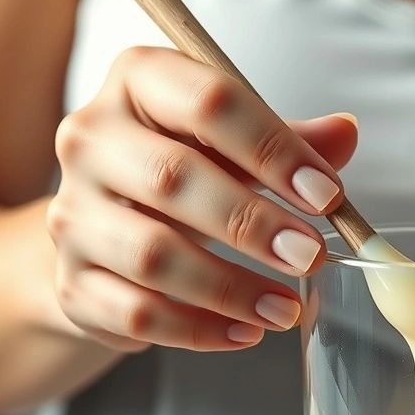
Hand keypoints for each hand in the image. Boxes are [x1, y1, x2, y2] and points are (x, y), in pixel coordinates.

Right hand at [48, 46, 357, 351]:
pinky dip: (199, 329)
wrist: (101, 233)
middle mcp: (90, 141)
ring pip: (152, 255)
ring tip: (287, 308)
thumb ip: (284, 139)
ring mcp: (72, 215)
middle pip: (172, 178)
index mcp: (136, 83)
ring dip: (231, 288)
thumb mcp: (230, 144)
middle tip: (310, 256)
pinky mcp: (71, 283)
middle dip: (253, 223)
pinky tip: (245, 332)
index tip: (326, 194)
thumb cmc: (177, 173)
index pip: (207, 102)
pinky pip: (137, 313)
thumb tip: (344, 134)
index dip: (273, 149)